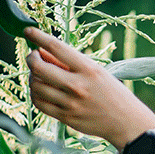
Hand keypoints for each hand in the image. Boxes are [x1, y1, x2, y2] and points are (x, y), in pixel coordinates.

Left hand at [27, 27, 154, 148]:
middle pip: (39, 68)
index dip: (38, 37)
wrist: (126, 122)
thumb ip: (69, 63)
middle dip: (31, 59)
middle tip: (33, 56)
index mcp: (88, 69)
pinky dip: (35, 94)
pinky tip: (41, 90)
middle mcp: (77, 86)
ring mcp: (70, 104)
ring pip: (36, 87)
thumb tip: (42, 51)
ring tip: (39, 75)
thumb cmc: (112, 92)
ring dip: (32, 78)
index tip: (28, 31)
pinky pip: (40, 104)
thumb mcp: (96, 71)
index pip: (57, 47)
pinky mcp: (65, 118)